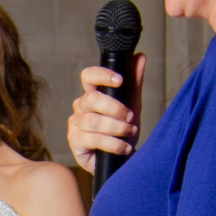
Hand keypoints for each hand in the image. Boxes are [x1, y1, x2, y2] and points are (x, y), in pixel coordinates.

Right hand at [67, 58, 144, 174]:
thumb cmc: (122, 130)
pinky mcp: (75, 142)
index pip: (88, 76)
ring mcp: (75, 124)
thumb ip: (134, 82)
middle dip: (115, 108)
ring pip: (94, 121)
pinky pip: (94, 139)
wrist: (120, 159)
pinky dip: (114, 143)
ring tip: (129, 132)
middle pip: (91, 99)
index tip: (120, 80)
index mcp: (92, 94)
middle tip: (130, 117)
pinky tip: (124, 147)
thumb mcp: (132, 105)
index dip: (102, 75)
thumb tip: (140, 56)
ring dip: (117, 127)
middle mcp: (80, 107)